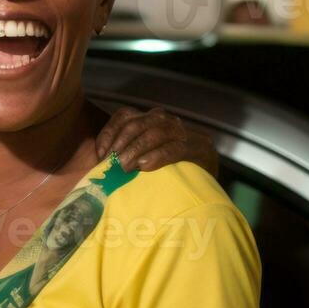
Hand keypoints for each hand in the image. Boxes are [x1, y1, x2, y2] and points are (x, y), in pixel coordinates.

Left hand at [97, 106, 218, 177]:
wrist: (208, 191)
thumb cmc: (168, 177)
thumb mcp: (144, 160)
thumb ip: (126, 153)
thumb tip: (100, 159)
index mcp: (153, 120)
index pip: (126, 116)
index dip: (111, 131)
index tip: (101, 152)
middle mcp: (169, 121)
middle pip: (139, 124)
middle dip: (122, 144)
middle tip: (112, 165)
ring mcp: (187, 133)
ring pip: (156, 133)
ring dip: (136, 150)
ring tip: (125, 168)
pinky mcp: (201, 148)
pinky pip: (176, 148)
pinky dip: (158, 156)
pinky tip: (144, 167)